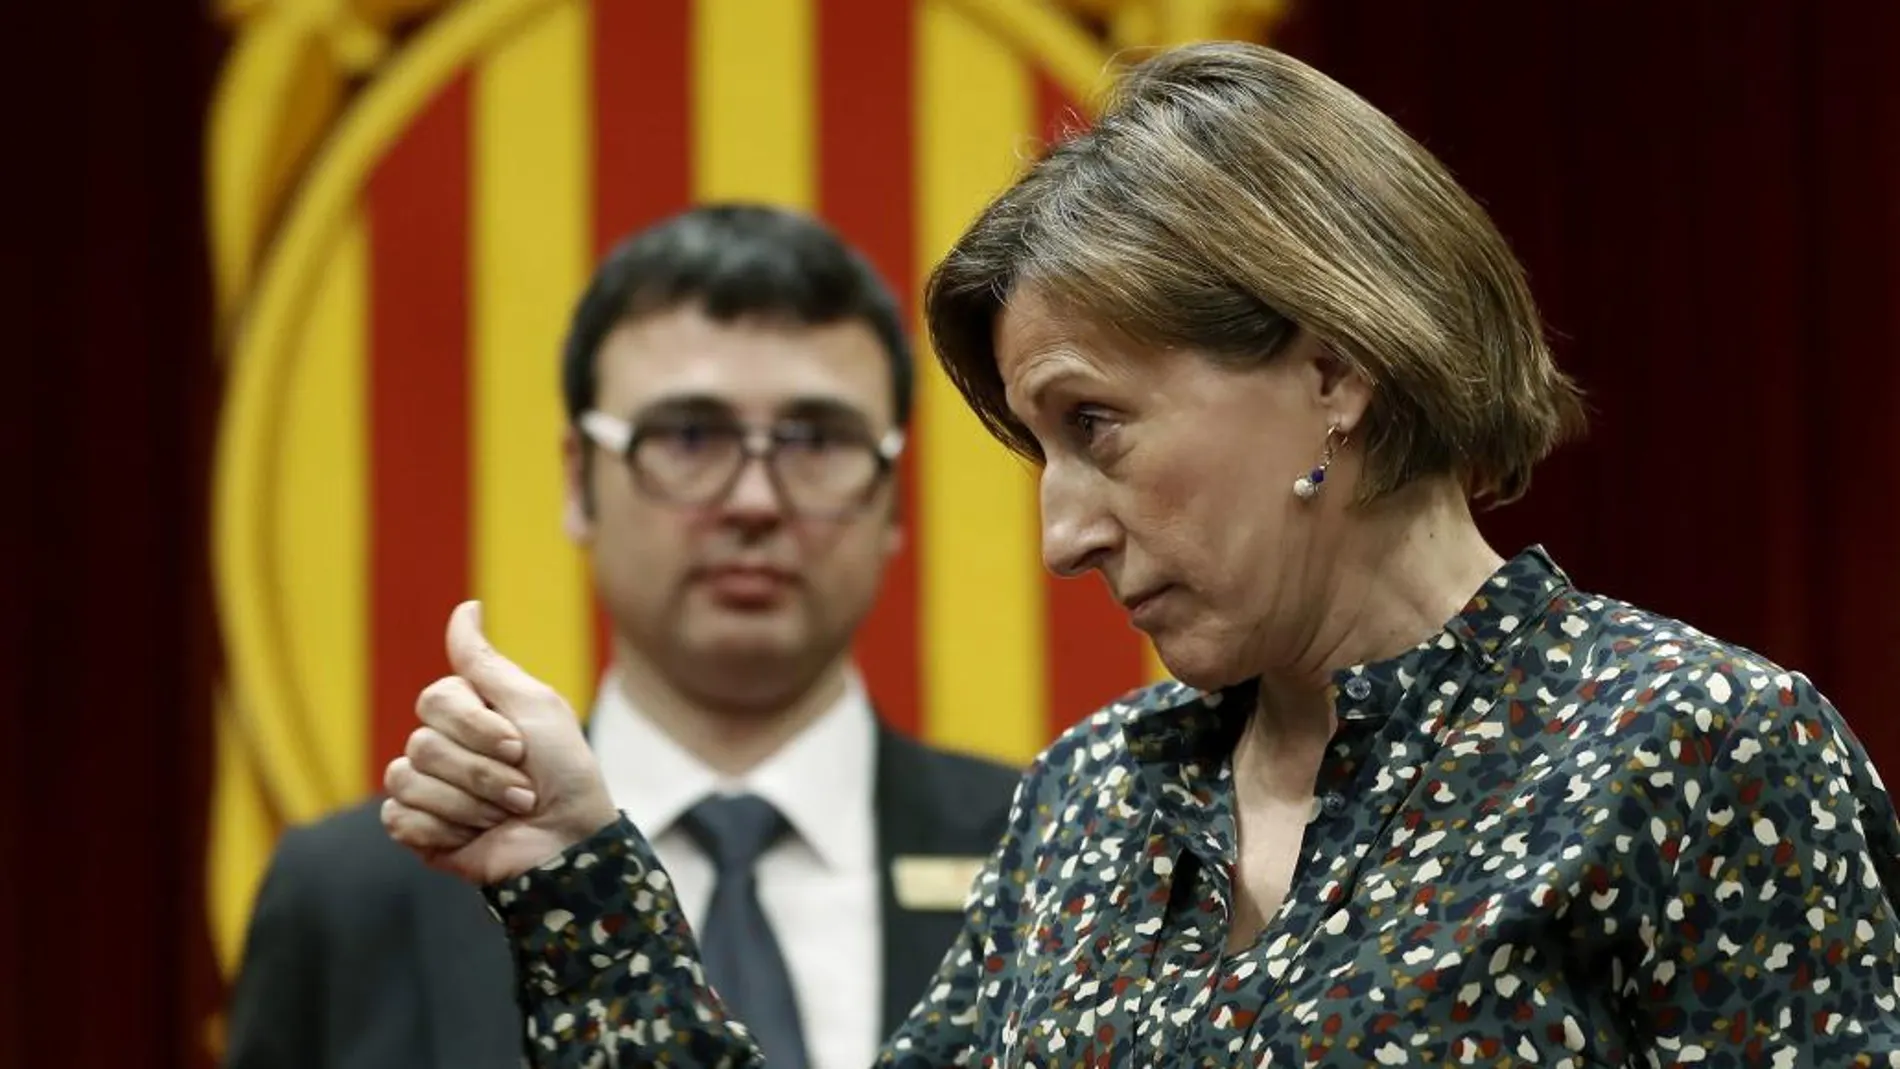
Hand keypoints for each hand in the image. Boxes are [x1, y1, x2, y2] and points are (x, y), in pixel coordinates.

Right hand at [381, 600, 618, 884]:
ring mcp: (425, 788)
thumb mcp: (535, 705)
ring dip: (470, 805)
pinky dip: (445, 830)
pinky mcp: (417, 829)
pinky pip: (400, 818)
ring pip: (409, 781)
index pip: (435, 701)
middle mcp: (440, 745)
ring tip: (505, 816)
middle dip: (482, 773)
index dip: (478, 728)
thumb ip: (488, 662)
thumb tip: (467, 606)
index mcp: (466, 712)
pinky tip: (474, 837)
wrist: (570, 842)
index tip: (521, 747)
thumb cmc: (563, 772)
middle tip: (522, 791)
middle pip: (423, 744)